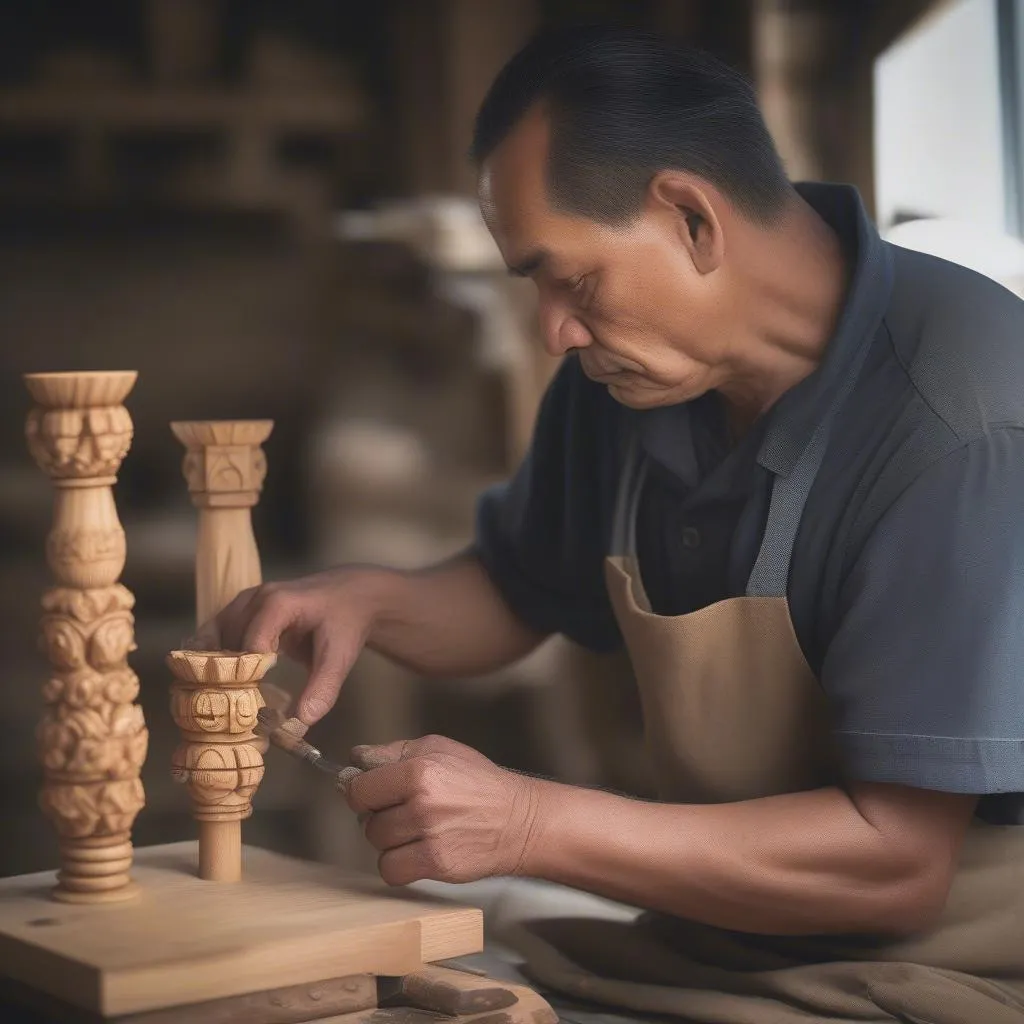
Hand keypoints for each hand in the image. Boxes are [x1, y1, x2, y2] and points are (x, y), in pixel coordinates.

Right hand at [189, 568, 381, 724]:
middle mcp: (255, 599)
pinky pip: (215, 632)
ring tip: (214, 702)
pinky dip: (209, 655)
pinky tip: (209, 681)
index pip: (248, 649)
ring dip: (212, 668)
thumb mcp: (340, 655)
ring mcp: (245, 601)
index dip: (246, 683)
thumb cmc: (347, 621)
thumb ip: (322, 690)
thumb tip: (299, 726)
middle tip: (227, 714)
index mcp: (278, 605)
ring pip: (214, 638)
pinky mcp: (242, 609)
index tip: (248, 714)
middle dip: (225, 680)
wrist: (354, 594)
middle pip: (226, 645)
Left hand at [346, 734, 542, 885]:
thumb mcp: (438, 749)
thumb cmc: (478, 782)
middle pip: (366, 819)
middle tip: (405, 810)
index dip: (362, 792)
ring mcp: (429, 836)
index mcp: (419, 769)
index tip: (373, 794)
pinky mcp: (436, 864)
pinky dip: (398, 864)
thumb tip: (355, 757)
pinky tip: (416, 852)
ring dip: (390, 840)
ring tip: (416, 829)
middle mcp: (422, 803)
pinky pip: (390, 870)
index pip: (358, 788)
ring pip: (377, 844)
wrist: (517, 819)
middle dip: (380, 815)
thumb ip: (393, 752)